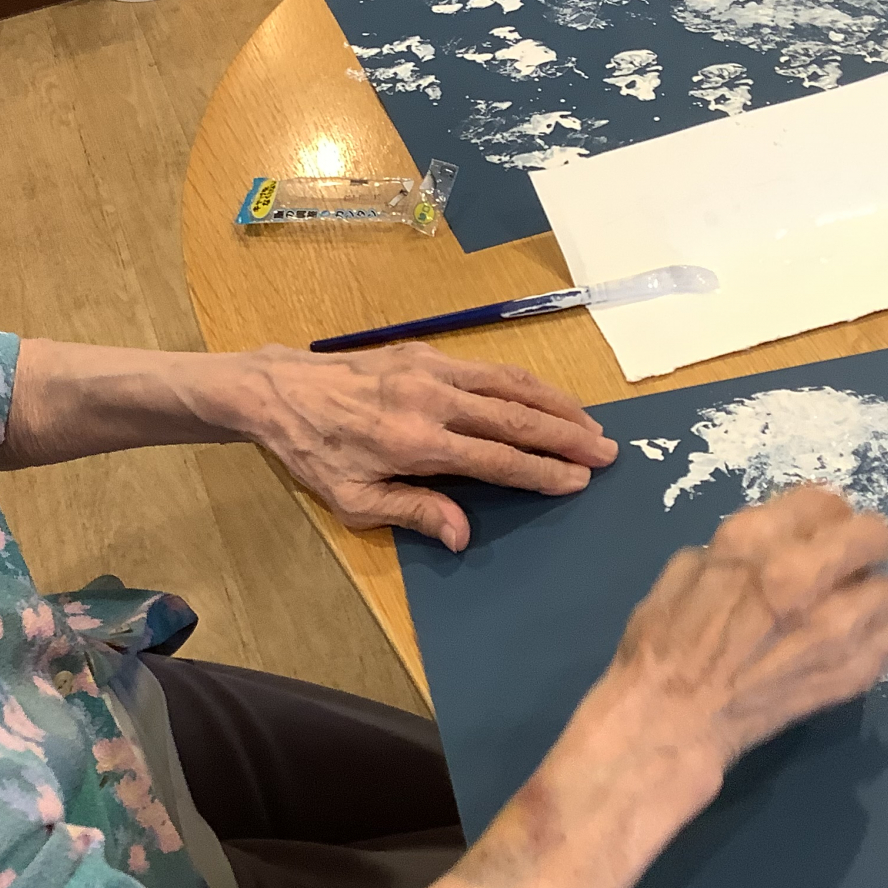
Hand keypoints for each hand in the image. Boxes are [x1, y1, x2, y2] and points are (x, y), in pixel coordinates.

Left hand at [229, 343, 616, 550]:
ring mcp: (432, 369)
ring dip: (556, 404)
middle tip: (608, 451)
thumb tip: (464, 535)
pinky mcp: (426, 352)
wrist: (279, 389)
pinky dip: (526, 383)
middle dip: (567, 436)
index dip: (543, 472)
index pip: (497, 460)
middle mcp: (432, 399)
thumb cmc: (315, 452)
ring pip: (511, 384)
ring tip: (591, 424)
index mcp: (416, 442)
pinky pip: (489, 368)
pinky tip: (545, 397)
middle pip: (516, 417)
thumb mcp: (353, 500)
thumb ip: (414, 513)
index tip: (579, 481)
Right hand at [598, 486, 887, 773]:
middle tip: (845, 562)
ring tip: (840, 613)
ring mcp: (835, 627)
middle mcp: (803, 575)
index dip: (822, 516)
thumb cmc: (664, 643)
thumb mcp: (684, 568)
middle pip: (875, 533)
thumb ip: (740, 548)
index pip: (825, 500)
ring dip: (866, 597)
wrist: (672, 719)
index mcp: (755, 541)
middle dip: (863, 543)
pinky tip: (841, 649)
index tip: (816, 533)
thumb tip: (777, 545)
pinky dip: (871, 640)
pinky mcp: (853, 672)